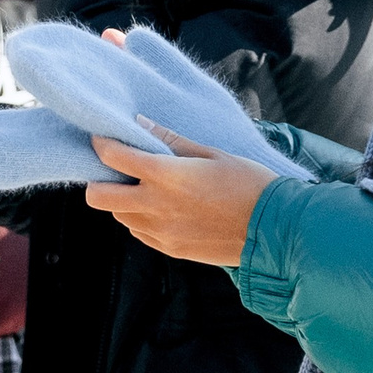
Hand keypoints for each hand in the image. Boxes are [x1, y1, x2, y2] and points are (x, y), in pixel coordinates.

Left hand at [84, 122, 276, 266]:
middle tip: (117, 169)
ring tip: (145, 187)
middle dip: (99, 180)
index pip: (113, 156)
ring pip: (118, 216)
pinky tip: (162, 207)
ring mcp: (161, 232)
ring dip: (122, 200)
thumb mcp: (212, 153)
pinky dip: (139, 218)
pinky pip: (138, 232)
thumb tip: (140, 123)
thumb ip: (171, 140)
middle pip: (97, 197)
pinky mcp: (170, 249)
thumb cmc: (249, 184)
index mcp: (166, 176)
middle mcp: (156, 206)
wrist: (275, 230)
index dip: (101, 143)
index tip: (103, 137)